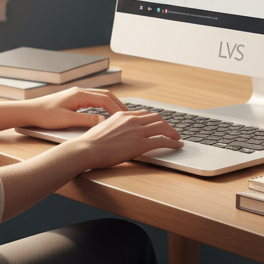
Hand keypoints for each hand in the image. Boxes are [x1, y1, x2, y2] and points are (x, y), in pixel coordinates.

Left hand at [21, 88, 130, 129]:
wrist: (28, 111)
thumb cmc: (44, 115)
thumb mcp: (67, 120)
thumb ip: (86, 120)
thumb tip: (103, 122)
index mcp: (79, 94)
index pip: (105, 99)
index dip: (117, 109)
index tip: (126, 118)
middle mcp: (79, 91)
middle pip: (106, 95)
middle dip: (119, 105)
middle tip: (130, 116)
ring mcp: (76, 94)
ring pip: (100, 97)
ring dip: (112, 105)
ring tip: (122, 115)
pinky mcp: (73, 100)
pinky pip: (93, 100)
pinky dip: (103, 106)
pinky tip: (106, 114)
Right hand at [67, 109, 182, 169]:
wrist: (86, 149)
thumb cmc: (90, 143)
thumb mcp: (103, 129)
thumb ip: (113, 128)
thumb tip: (117, 134)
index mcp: (122, 115)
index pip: (143, 114)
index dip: (153, 120)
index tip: (158, 125)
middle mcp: (131, 120)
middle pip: (156, 118)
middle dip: (166, 125)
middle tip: (171, 132)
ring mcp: (137, 130)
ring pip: (162, 127)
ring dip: (173, 133)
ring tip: (177, 138)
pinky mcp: (141, 143)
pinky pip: (162, 140)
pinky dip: (173, 142)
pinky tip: (177, 145)